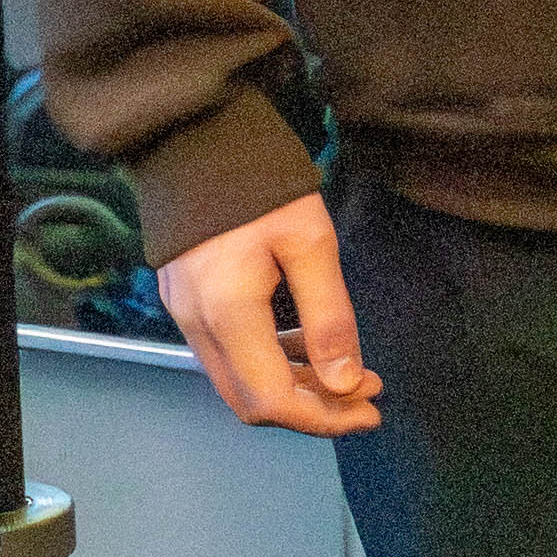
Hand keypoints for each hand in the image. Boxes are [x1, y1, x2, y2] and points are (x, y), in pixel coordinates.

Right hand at [155, 191, 378, 434]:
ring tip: (345, 370)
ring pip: (239, 383)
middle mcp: (198, 325)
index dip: (325, 418)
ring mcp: (185, 315)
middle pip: (252, 403)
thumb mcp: (311, 242)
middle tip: (365, 393)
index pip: (274, 400)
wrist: (195, 137)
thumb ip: (329, 317)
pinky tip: (304, 344)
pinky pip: (228, 356)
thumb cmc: (259, 183)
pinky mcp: (184, 301)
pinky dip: (269, 363)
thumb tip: (347, 383)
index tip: (371, 409)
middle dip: (313, 409)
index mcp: (228, 313)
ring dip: (293, 387)